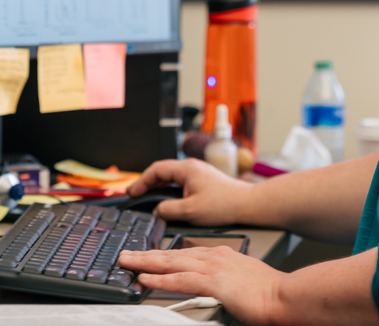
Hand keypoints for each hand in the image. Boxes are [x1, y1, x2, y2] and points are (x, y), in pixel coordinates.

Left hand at [119, 246, 284, 325]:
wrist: (286, 295)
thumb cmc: (271, 292)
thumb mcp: (245, 278)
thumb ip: (227, 280)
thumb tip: (219, 289)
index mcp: (222, 255)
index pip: (185, 252)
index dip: (164, 255)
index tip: (149, 256)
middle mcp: (215, 256)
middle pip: (173, 254)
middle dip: (148, 254)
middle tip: (127, 254)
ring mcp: (213, 267)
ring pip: (171, 263)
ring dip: (146, 262)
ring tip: (127, 262)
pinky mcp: (214, 282)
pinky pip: (180, 280)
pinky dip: (160, 280)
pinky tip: (145, 279)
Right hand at [126, 158, 252, 225]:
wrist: (246, 204)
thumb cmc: (223, 205)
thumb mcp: (190, 211)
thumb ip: (169, 210)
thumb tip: (157, 210)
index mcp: (186, 169)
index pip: (156, 169)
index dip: (141, 181)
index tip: (132, 192)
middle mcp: (191, 167)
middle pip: (163, 171)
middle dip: (147, 182)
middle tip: (135, 193)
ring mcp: (198, 173)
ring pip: (172, 176)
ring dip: (158, 185)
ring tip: (147, 196)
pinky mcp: (203, 180)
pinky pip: (181, 181)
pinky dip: (170, 188)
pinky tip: (167, 198)